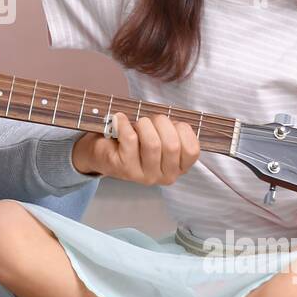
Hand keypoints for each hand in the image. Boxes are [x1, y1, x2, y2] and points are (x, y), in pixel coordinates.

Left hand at [71, 113, 199, 184]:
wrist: (104, 152)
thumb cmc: (137, 140)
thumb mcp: (161, 137)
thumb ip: (172, 131)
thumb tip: (173, 120)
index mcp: (179, 168)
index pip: (192, 151)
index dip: (183, 130)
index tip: (171, 123)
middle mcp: (165, 176)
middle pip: (172, 145)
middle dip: (162, 123)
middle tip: (150, 120)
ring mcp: (145, 176)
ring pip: (152, 143)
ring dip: (144, 124)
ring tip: (137, 122)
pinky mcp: (125, 169)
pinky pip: (130, 140)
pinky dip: (125, 124)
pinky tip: (120, 119)